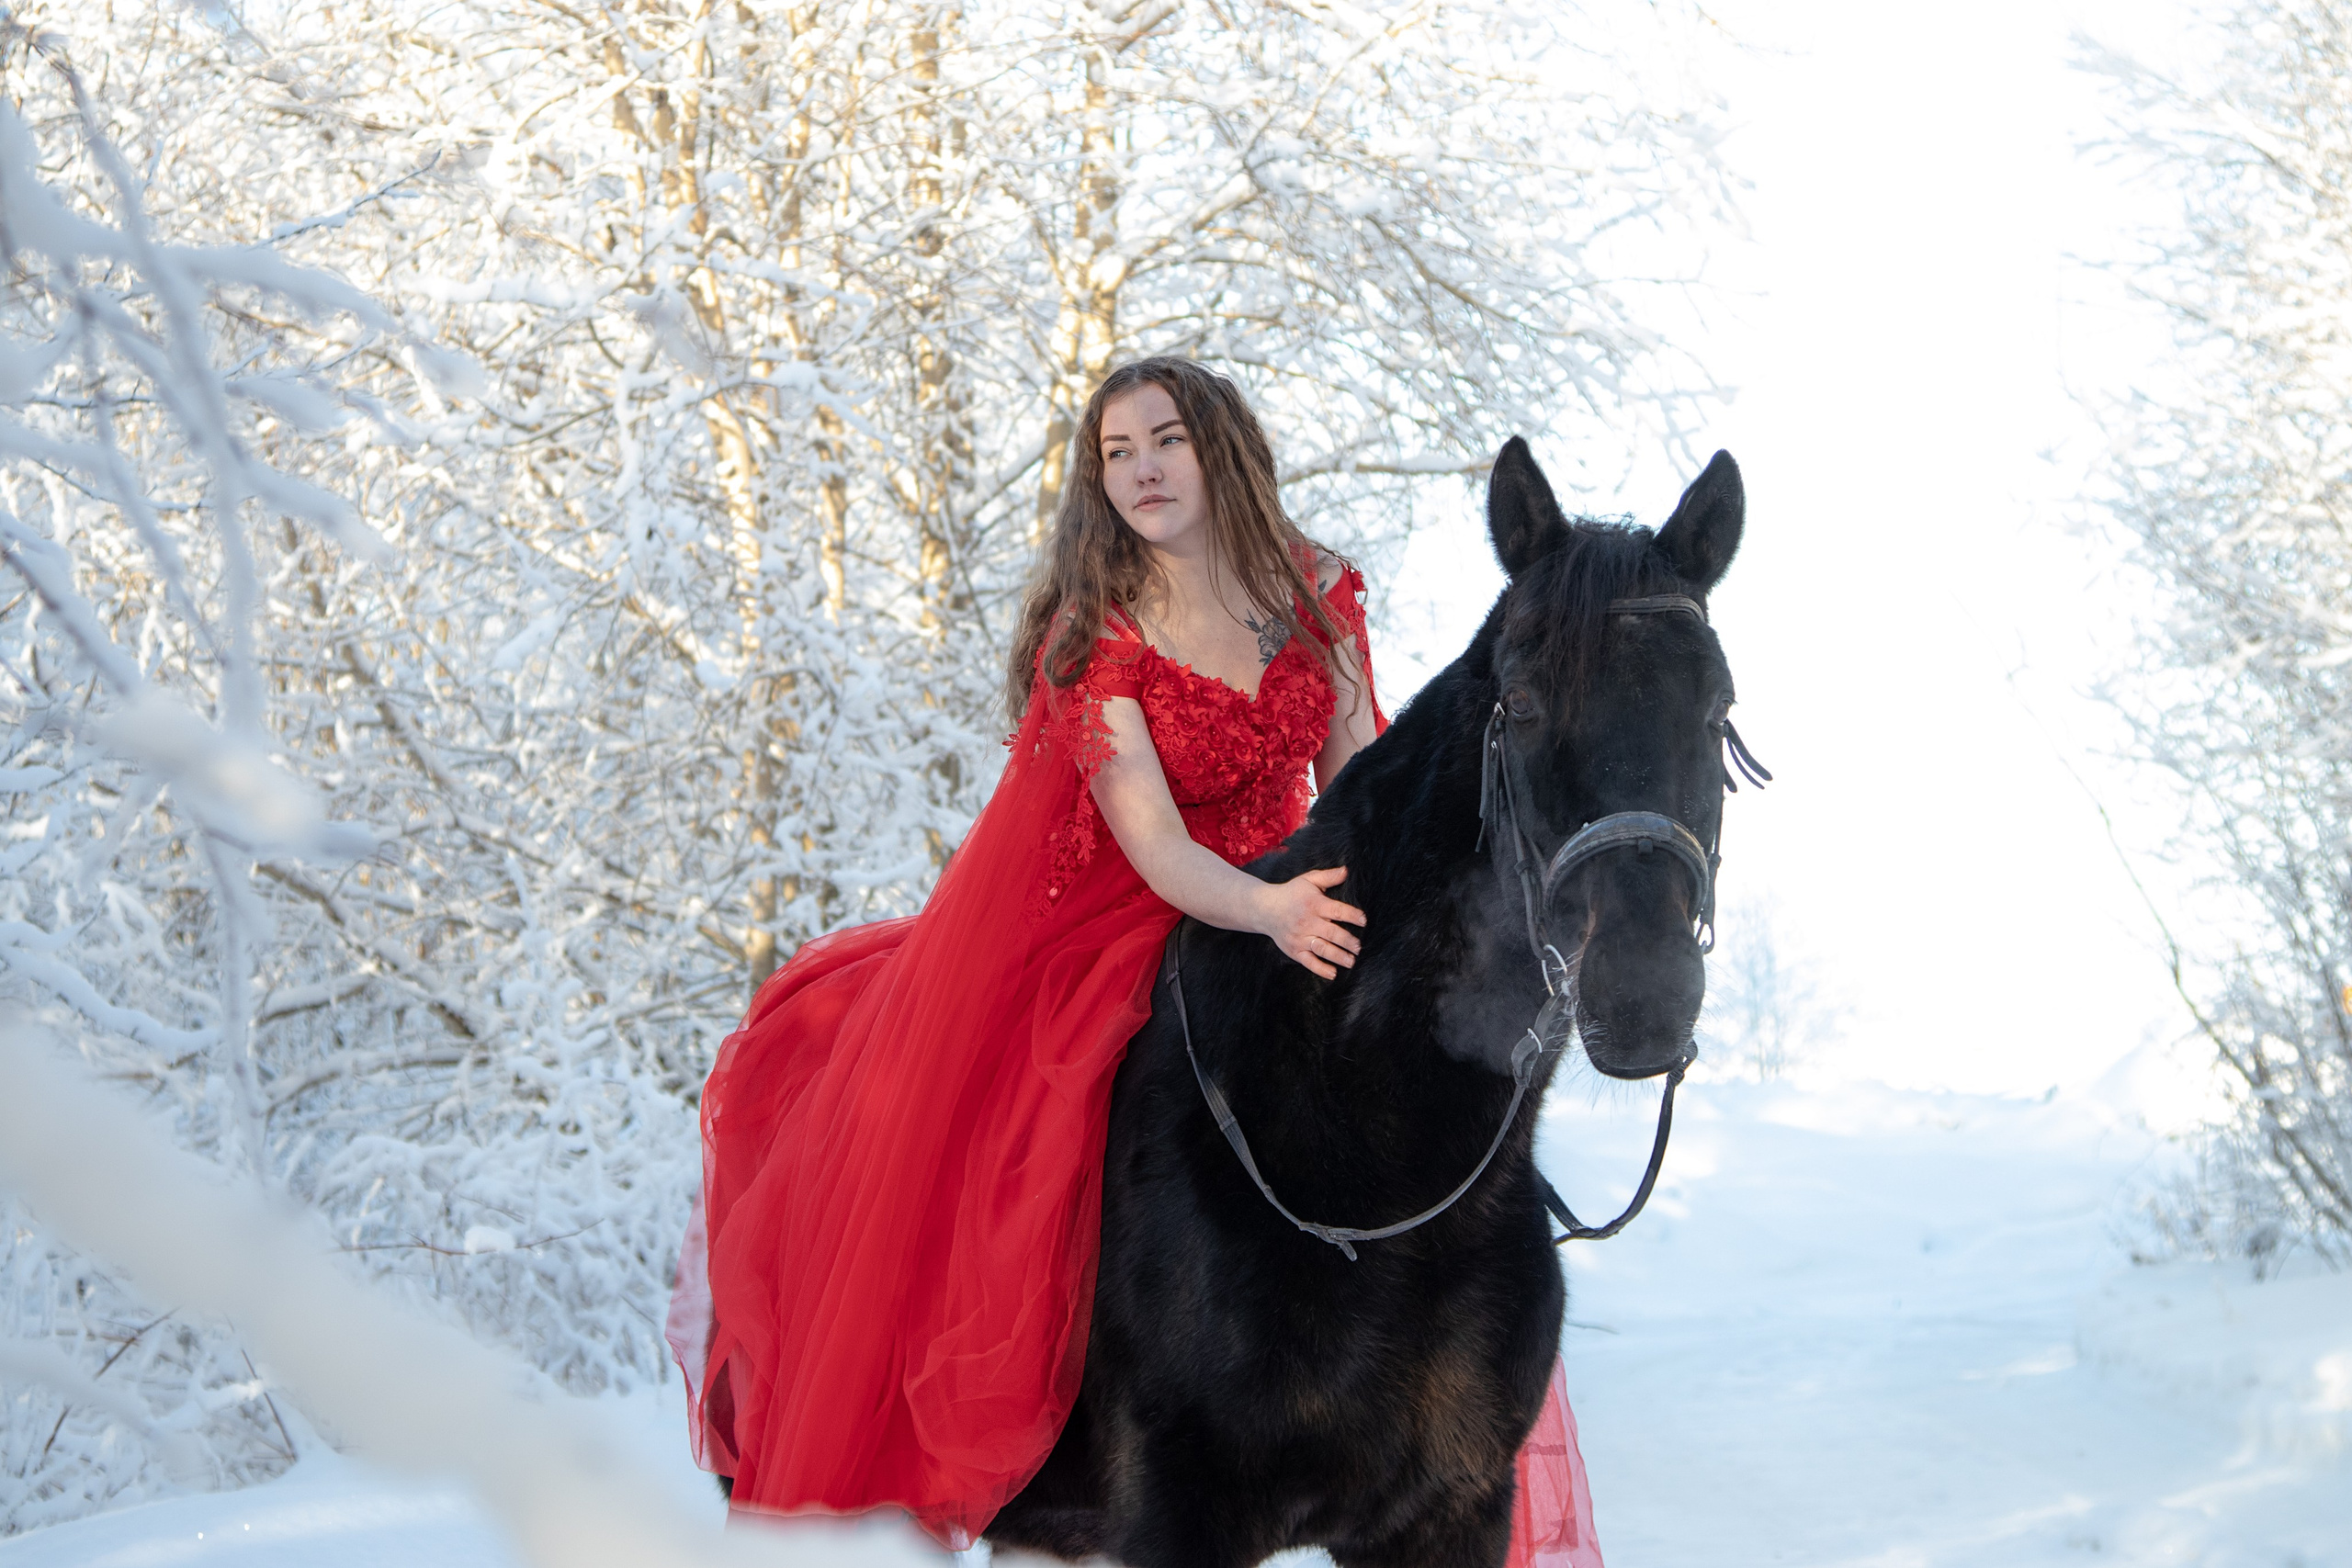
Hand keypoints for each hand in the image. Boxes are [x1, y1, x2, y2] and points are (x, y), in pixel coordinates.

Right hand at [1254, 865, 1365, 979]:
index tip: (1363, 921)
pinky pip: (1309, 962)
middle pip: (1332, 933)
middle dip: (1348, 941)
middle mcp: (1307, 922)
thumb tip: (1347, 871)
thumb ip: (1328, 877)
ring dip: (1338, 956)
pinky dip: (1321, 969)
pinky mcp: (1294, 950)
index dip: (1352, 916)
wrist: (1264, 908)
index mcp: (1314, 904)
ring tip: (1351, 961)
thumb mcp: (1308, 880)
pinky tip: (1333, 973)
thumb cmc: (1291, 893)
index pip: (1337, 911)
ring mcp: (1300, 938)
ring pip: (1322, 949)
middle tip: (1359, 947)